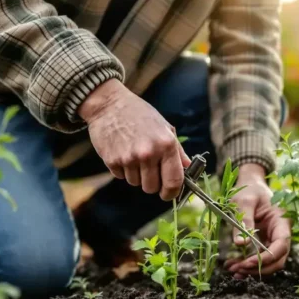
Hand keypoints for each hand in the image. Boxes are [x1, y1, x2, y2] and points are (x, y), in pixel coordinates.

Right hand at [79, 79, 189, 199]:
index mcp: (166, 145)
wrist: (109, 104)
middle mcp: (149, 153)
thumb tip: (188, 168)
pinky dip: (123, 169)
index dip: (172, 192)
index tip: (168, 193)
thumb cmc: (140, 114)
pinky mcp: (112, 161)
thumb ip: (178, 151)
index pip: (174, 181)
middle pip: (152, 188)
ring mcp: (129, 158)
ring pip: (136, 183)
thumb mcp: (165, 127)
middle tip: (149, 170)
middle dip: (152, 184)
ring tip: (134, 155)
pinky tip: (122, 152)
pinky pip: (121, 177)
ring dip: (136, 175)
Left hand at [224, 164, 290, 277]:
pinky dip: (248, 264)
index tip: (248, 262)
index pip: (281, 245)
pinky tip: (234, 266)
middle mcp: (281, 233)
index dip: (267, 257)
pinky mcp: (265, 243)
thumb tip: (241, 244)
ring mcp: (274, 239)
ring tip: (232, 270)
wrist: (251, 186)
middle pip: (277, 259)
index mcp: (282, 221)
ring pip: (269, 262)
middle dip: (258, 267)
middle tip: (237, 270)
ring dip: (252, 269)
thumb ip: (244, 221)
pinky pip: (260, 258)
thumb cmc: (249, 190)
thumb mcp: (244, 202)